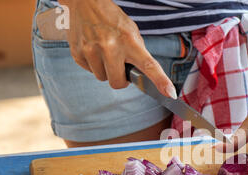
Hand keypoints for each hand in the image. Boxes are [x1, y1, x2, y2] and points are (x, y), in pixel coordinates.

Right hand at [59, 0, 175, 96]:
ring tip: (104, 52)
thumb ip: (137, 53)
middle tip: (119, 65)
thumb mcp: (131, 31)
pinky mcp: (77, 53)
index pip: (149, 65)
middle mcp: (110, 47)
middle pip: (117, 83)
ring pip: (102, 78)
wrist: (85, 2)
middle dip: (120, 78)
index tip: (170, 93)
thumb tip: (142, 75)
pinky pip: (89, 71)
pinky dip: (93, 64)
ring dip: (105, 70)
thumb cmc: (111, 18)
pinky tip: (93, 49)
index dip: (161, 81)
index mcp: (129, 41)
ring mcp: (91, 50)